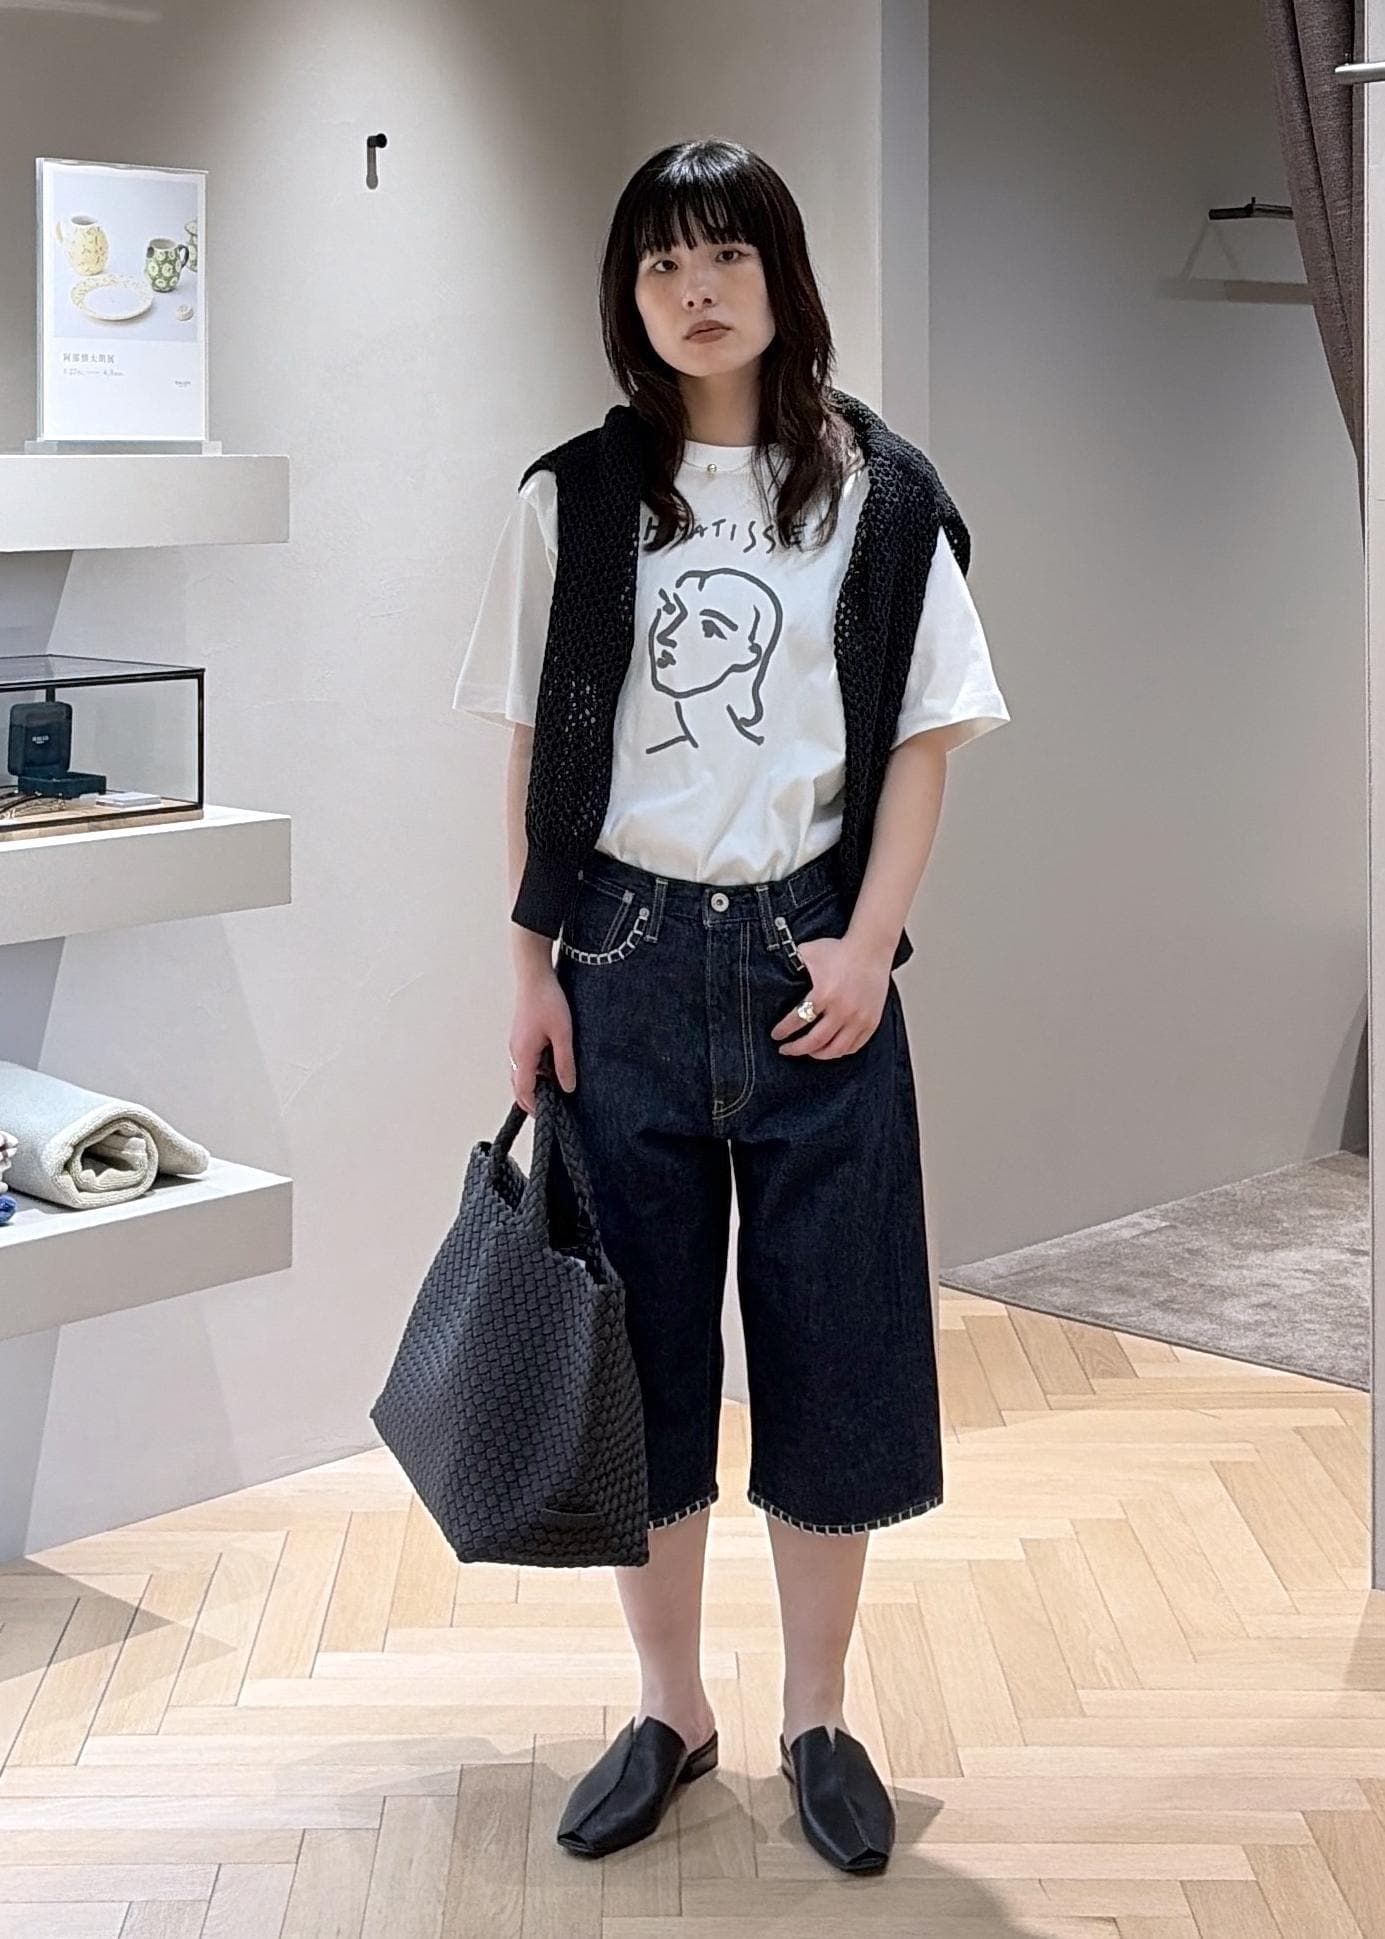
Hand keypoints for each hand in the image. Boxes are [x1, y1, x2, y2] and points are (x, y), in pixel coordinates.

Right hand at [509, 971, 576, 1111]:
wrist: (535, 976)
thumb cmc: (549, 1001)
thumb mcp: (563, 1034)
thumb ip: (564, 1063)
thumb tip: (567, 1088)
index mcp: (523, 1055)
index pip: (524, 1091)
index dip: (534, 1106)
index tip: (547, 1116)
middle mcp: (515, 1052)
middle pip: (518, 1085)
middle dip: (531, 1099)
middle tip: (550, 1109)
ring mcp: (516, 1044)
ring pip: (520, 1074)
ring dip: (533, 1085)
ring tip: (552, 1091)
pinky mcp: (520, 1036)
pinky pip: (523, 1062)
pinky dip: (533, 1072)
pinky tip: (549, 1068)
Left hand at [770, 933, 891, 1058]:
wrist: (871, 948)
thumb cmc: (839, 950)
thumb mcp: (809, 952)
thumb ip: (791, 963)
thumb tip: (771, 970)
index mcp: (824, 994)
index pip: (797, 1021)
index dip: (783, 1031)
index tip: (776, 1035)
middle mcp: (842, 1010)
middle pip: (814, 1041)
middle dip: (796, 1049)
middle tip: (785, 1050)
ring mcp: (858, 1018)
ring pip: (836, 1049)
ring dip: (818, 1054)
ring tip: (808, 1052)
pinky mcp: (871, 1022)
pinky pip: (854, 1046)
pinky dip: (840, 1051)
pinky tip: (830, 1048)